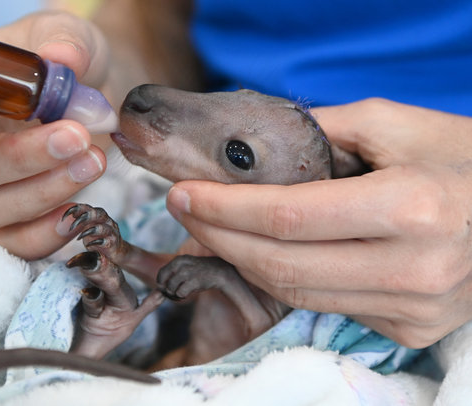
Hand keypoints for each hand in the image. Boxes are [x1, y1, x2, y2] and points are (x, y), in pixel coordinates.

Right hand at [0, 11, 111, 258]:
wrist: (94, 101)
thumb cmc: (69, 66)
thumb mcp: (71, 38)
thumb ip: (65, 42)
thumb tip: (63, 58)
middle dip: (23, 158)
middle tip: (74, 138)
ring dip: (44, 192)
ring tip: (93, 162)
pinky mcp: (14, 220)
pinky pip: (16, 242)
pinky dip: (47, 235)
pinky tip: (79, 212)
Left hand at [166, 98, 471, 347]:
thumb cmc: (464, 158)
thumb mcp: (398, 124)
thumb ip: (323, 130)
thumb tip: (257, 147)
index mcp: (411, 207)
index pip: (287, 216)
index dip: (224, 207)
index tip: (183, 193)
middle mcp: (412, 268)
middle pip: (281, 264)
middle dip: (218, 237)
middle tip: (185, 211)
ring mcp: (413, 308)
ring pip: (297, 293)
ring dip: (242, 261)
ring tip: (212, 230)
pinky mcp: (410, 327)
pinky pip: (325, 305)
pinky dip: (282, 280)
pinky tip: (260, 253)